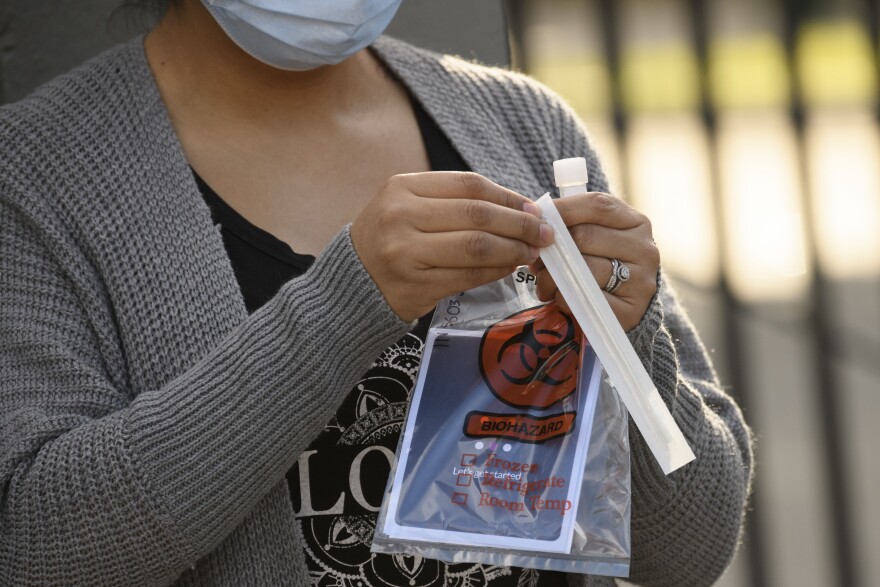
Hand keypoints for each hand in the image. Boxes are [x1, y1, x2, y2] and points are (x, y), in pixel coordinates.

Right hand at [351, 172, 553, 321]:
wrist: (351, 283)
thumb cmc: (390, 239)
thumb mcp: (409, 206)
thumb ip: (455, 202)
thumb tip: (519, 207)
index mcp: (402, 187)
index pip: (469, 185)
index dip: (508, 196)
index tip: (533, 208)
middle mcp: (401, 217)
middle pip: (477, 215)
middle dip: (520, 224)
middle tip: (545, 233)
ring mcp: (407, 253)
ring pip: (477, 248)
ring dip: (513, 250)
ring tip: (531, 252)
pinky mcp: (416, 285)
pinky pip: (468, 276)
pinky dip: (495, 272)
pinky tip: (509, 268)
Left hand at [528, 192, 658, 331]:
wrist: (626, 304)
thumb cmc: (603, 263)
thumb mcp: (595, 235)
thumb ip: (572, 222)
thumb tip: (534, 214)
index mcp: (636, 222)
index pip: (597, 205)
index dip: (563, 209)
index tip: (537, 218)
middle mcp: (644, 249)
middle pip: (585, 236)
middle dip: (552, 246)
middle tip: (535, 258)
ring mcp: (641, 281)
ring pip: (584, 269)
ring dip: (552, 276)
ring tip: (543, 281)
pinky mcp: (631, 310)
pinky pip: (584, 298)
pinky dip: (563, 298)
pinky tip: (558, 296)